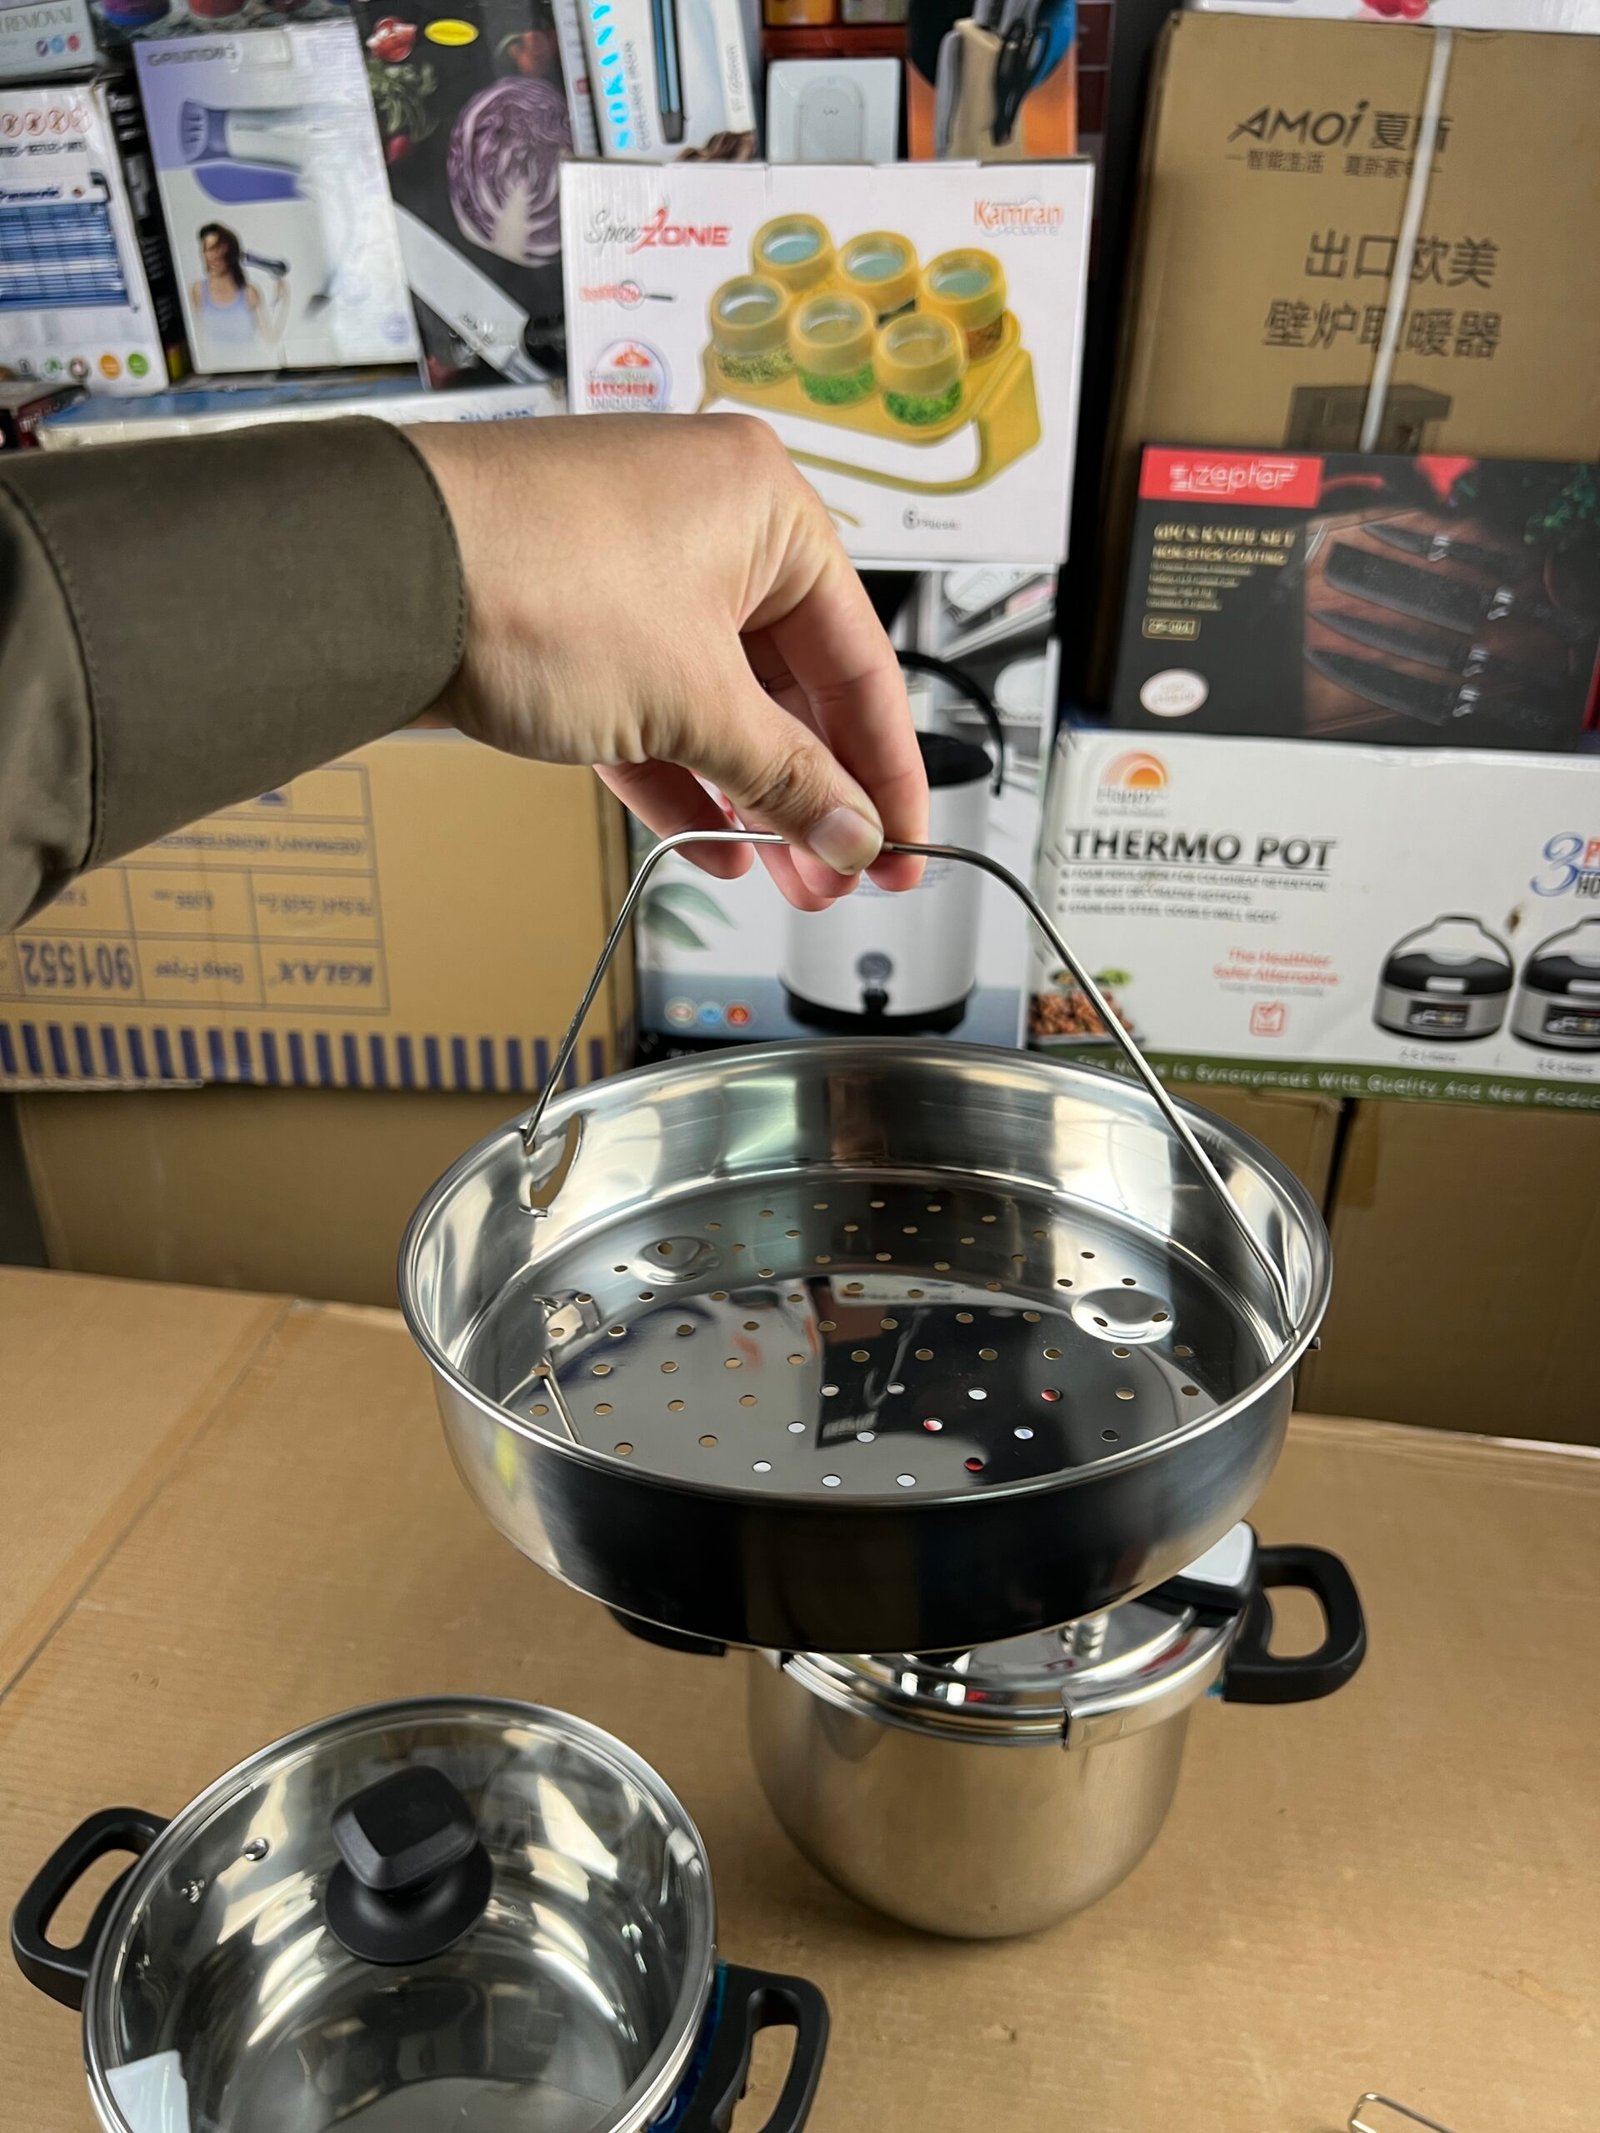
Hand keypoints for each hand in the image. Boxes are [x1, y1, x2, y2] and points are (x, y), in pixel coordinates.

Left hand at [407, 414, 926, 907]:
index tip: (901, 842)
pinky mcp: (575, 621)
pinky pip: (653, 710)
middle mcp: (706, 526)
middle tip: (838, 874)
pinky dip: (681, 777)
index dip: (886, 769)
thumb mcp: (693, 702)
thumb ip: (785, 778)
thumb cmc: (534, 579)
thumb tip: (848, 831)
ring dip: (751, 796)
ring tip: (781, 873)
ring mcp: (634, 573)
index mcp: (765, 509)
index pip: (860, 658)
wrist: (381, 576)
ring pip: (720, 704)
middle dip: (815, 794)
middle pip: (791, 685)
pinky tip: (708, 842)